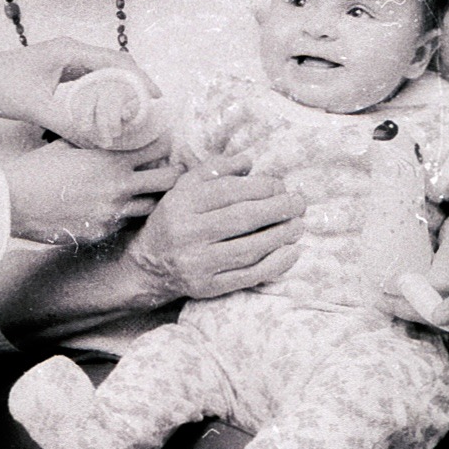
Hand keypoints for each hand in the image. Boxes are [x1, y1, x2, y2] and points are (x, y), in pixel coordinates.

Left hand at [0, 37, 160, 142]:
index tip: (156, 97)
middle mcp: (70, 50)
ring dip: (120, 88)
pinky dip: (104, 91)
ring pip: (103, 71)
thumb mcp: (37, 108)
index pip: (116, 60)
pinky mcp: (58, 70)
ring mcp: (64, 59)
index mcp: (70, 50)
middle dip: (135, 84)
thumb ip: (67, 124)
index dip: (140, 78)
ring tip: (137, 111)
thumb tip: (97, 143)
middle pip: (115, 63)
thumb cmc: (0, 87)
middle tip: (152, 108)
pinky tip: (110, 110)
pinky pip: (90, 78)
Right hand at [0, 140, 181, 245]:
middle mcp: (118, 188)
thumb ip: (92, 138)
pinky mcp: (101, 233)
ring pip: (151, 207)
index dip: (166, 144)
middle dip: (173, 175)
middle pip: (168, 181)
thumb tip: (105, 127)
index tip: (166, 144)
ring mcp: (112, 214)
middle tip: (170, 171)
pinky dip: (124, 215)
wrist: (11, 203)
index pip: (158, 148)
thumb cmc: (34, 169)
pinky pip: (124, 224)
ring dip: (151, 198)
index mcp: (111, 160)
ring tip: (143, 192)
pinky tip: (113, 208)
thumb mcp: (65, 144)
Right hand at [123, 153, 305, 301]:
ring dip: (280, 236)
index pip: (230, 191)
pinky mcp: (208, 287)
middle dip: (278, 209)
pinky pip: (249, 275)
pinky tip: (292, 252)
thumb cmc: (175, 219)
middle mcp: (188, 233)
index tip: (281, 186)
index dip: (262, 187)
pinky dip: (275, 264)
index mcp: (183, 203)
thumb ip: (214, 170)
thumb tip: (248, 161)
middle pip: (243, 218)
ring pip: (249, 248)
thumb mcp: (184, 188)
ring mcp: (198, 263)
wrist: (149, 264)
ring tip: (298, 225)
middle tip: (299, 203)